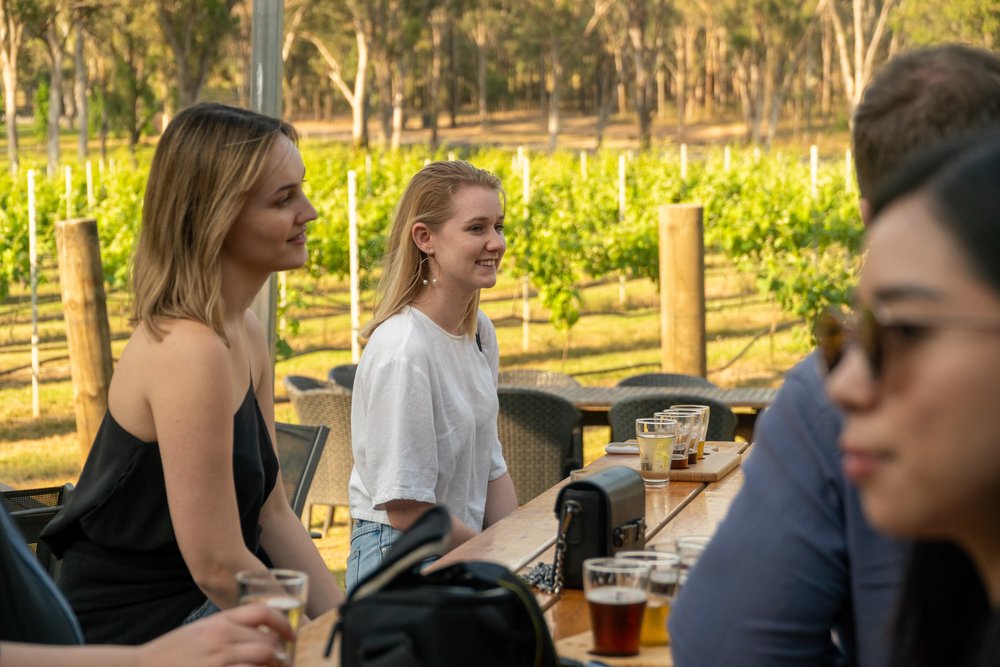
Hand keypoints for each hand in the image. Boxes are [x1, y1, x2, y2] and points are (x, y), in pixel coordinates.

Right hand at [137, 603, 294, 666]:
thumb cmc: (174, 651)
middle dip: (281, 655)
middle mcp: (221, 638)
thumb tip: (262, 634)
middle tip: (283, 663)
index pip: (263, 612)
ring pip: (263, 661)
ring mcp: (218, 660)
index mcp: (220, 621)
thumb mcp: (202, 631)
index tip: (291, 635)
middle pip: (268, 643)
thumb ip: (229, 628)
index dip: (284, 624)